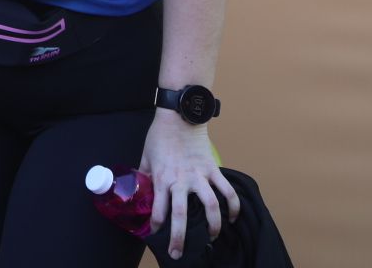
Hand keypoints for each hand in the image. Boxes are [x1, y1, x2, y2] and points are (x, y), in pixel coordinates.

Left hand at [140, 111, 239, 259]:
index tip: (155, 235)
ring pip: (211, 207)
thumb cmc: (159, 136)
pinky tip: (232, 217)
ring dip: (213, 226)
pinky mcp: (214, 170)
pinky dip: (233, 206)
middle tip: (178, 253)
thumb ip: (144, 174)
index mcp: (162, 178)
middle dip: (179, 238)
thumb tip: (139, 188)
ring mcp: (200, 176)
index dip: (157, 225)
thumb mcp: (145, 156)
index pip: (158, 209)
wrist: (179, 117)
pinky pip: (227, 191)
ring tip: (212, 237)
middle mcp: (181, 181)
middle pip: (182, 215)